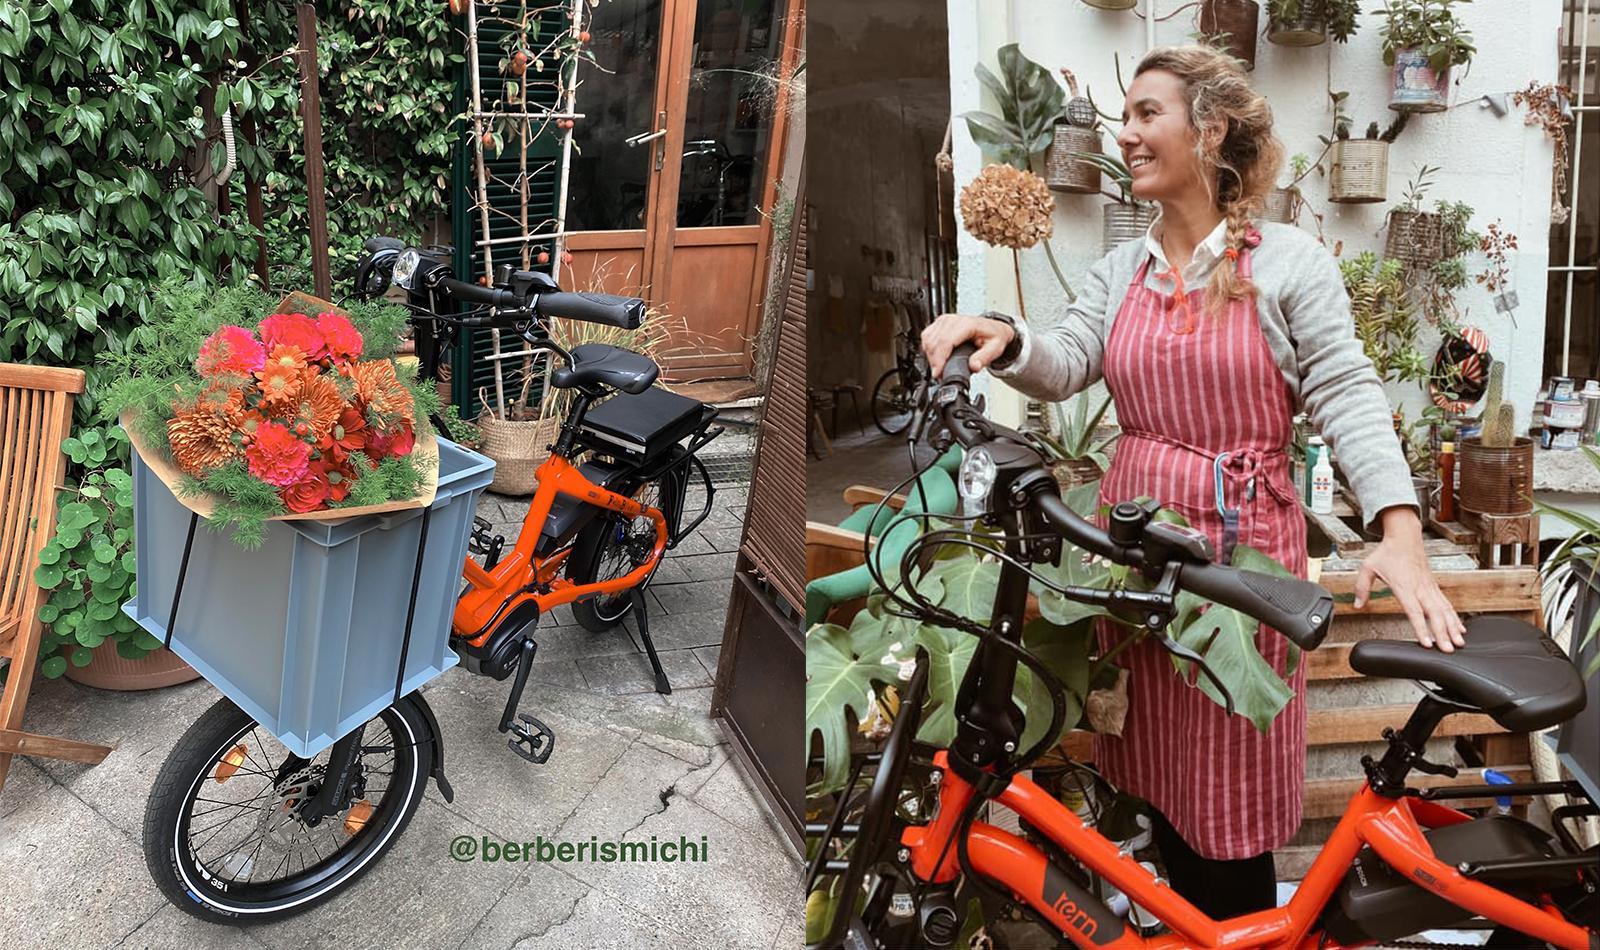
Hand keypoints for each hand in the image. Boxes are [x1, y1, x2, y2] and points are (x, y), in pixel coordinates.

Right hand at [921, 313, 1015, 378]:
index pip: (945, 341)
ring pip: (927, 338)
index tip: (938, 373)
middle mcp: (953, 320)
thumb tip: (973, 367)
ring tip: (939, 367)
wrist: (993, 328)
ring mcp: (945, 320)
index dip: (939, 359)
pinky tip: (936, 357)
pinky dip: (928, 349)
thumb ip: (984, 358)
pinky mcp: (940, 323)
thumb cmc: (993, 336)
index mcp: (967, 324)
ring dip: (930, 356)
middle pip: (934, 341)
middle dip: (934, 361)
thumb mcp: (995, 349)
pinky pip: (926, 335)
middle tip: (940, 374)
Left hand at [1354, 507, 1465, 650]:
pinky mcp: (1434, 586)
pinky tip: (1459, 628)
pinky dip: (1454, 617)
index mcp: (1404, 586)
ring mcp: (1429, 587)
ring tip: (1459, 642)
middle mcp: (1420, 588)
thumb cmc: (1387, 552)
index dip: (1421, 628)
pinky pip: (1446, 604)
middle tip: (1448, 649)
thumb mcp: (1368, 568)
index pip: (1414, 611)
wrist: (1404, 536)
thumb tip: (1357, 604)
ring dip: (1452, 627)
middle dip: (1442, 633)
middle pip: (1434, 614)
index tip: (1427, 642)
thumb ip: (1362, 587)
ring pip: (1444, 610)